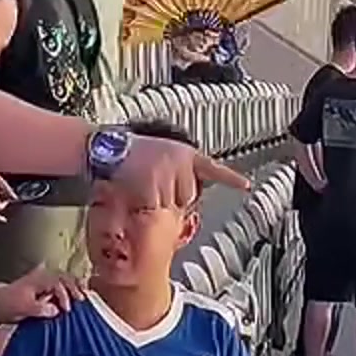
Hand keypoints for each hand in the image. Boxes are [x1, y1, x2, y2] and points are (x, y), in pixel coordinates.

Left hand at [0, 266, 85, 325]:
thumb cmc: (7, 305)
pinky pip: (59, 283)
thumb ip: (41, 309)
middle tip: (82, 300)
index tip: (66, 310)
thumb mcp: (24, 309)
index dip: (64, 297)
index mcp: (39, 279)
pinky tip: (73, 296)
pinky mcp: (41, 285)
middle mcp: (42, 275)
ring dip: (72, 287)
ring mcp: (42, 278)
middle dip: (74, 288)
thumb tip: (55, 310)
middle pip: (64, 277)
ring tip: (81, 297)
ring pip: (63, 279)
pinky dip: (67, 289)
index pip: (58, 284)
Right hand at [118, 136, 248, 209]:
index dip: (231, 178)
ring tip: (142, 182)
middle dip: (172, 194)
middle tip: (153, 181)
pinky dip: (144, 203)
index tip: (247, 186)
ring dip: (157, 200)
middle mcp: (180, 162)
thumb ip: (180, 172)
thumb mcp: (163, 154)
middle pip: (188, 196)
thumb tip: (189, 197)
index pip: (213, 168)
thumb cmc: (133, 154)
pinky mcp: (154, 185)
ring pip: (171, 204)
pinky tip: (136, 188)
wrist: (109, 149)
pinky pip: (155, 207)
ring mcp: (168, 173)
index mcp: (185, 154)